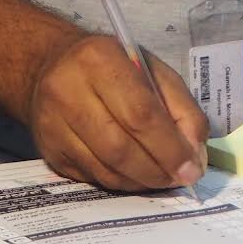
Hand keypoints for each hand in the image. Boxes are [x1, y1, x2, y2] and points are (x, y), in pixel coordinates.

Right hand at [23, 34, 209, 191]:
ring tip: (163, 179)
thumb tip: (194, 154)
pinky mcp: (48, 151)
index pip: (140, 113)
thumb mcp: (153, 71)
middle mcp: (68, 91)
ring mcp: (52, 124)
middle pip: (119, 147)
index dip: (169, 147)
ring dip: (140, 181)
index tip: (191, 169)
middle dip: (156, 170)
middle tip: (180, 179)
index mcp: (100, 60)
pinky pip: (91, 177)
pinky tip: (138, 177)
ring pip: (104, 169)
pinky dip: (121, 182)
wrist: (51, 66)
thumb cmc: (114, 66)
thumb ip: (181, 108)